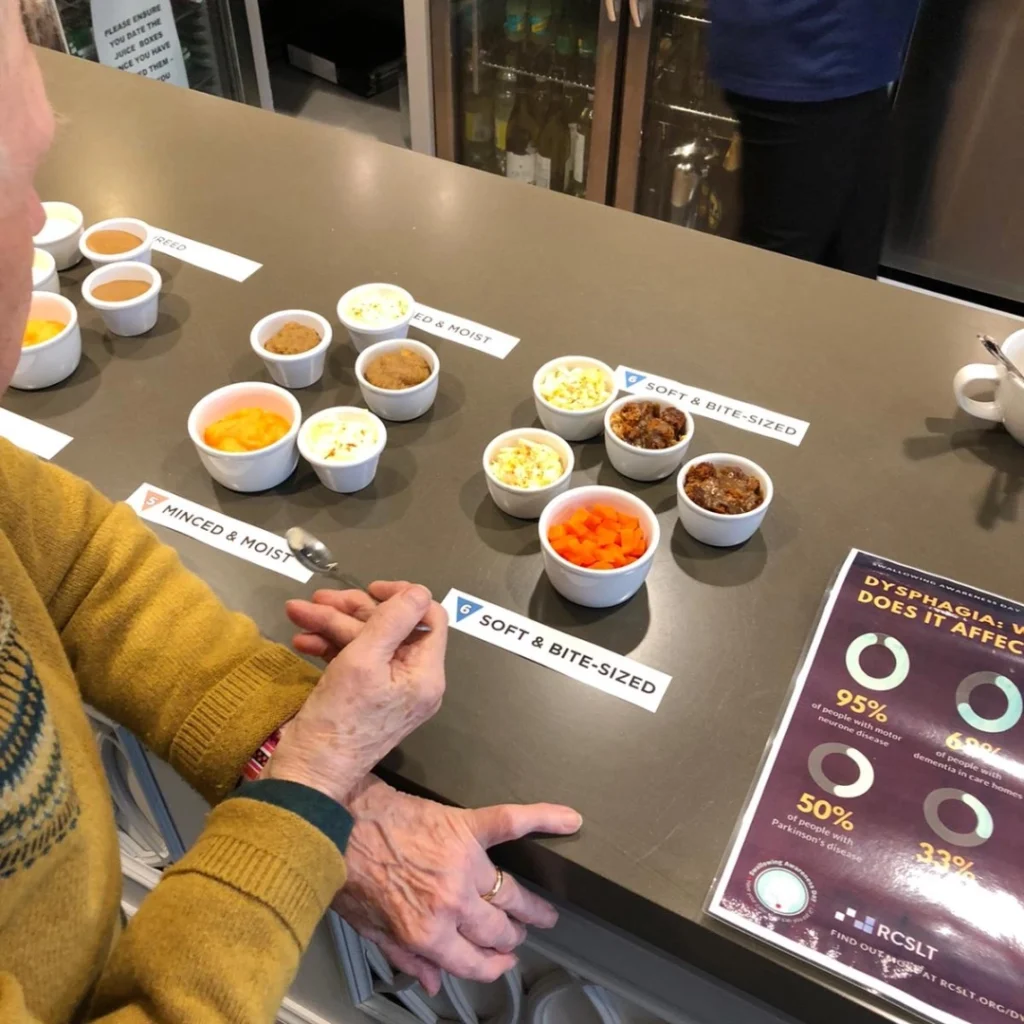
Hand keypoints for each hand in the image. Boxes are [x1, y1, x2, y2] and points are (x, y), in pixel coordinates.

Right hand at [266, 582, 447, 805]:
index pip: (429, 618)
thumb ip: (392, 621)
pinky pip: (355, 661)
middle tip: (316, 599)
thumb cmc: (338, 719)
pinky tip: (302, 640)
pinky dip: (330, 647)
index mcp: (426, 674)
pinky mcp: (365, 697)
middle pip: (392, 627)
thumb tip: (418, 591)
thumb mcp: (364, 660)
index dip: (401, 596)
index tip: (369, 588)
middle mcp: (415, 682)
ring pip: (368, 641)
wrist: (306, 775)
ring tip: (296, 613)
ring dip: (332, 624)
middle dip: (352, 610)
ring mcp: (390, 691)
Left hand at [332, 776, 582, 994]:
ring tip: (541, 910)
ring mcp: (465, 864)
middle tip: (521, 933)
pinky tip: (569, 820)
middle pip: (498, 930)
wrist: (340, 820)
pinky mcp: (468, 827)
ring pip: (509, 894)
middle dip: (511, 937)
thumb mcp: (369, 929)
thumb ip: (406, 958)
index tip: (504, 963)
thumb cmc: (350, 872)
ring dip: (528, 907)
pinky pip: (512, 823)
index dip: (493, 966)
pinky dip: (544, 819)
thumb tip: (434, 982)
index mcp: (428, 932)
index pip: (475, 962)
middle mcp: (453, 903)